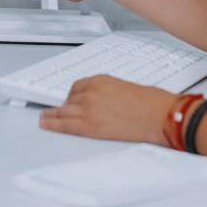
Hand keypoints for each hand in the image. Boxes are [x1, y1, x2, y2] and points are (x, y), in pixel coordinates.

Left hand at [38, 75, 178, 145]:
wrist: (161, 116)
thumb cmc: (153, 104)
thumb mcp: (128, 89)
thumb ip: (111, 94)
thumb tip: (105, 104)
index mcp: (102, 80)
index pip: (78, 86)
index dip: (73, 95)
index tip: (69, 99)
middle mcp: (92, 92)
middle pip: (70, 99)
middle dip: (64, 106)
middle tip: (56, 111)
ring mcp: (90, 108)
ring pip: (63, 111)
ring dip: (53, 114)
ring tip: (44, 117)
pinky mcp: (91, 126)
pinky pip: (65, 125)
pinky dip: (53, 124)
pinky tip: (46, 124)